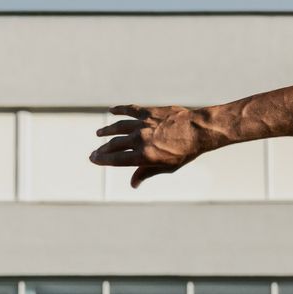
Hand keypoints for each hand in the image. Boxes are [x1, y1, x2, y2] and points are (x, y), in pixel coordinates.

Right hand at [90, 105, 204, 187]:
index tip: (94, 159)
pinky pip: (130, 109)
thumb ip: (146, 173)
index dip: (103, 160)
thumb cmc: (185, 152)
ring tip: (99, 133)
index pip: (116, 159)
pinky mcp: (149, 112)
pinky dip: (120, 109)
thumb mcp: (166, 167)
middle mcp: (140, 139)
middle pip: (115, 144)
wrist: (198, 130)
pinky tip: (112, 110)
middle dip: (103, 149)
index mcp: (143, 156)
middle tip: (95, 151)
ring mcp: (143, 124)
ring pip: (119, 126)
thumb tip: (133, 184)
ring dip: (107, 130)